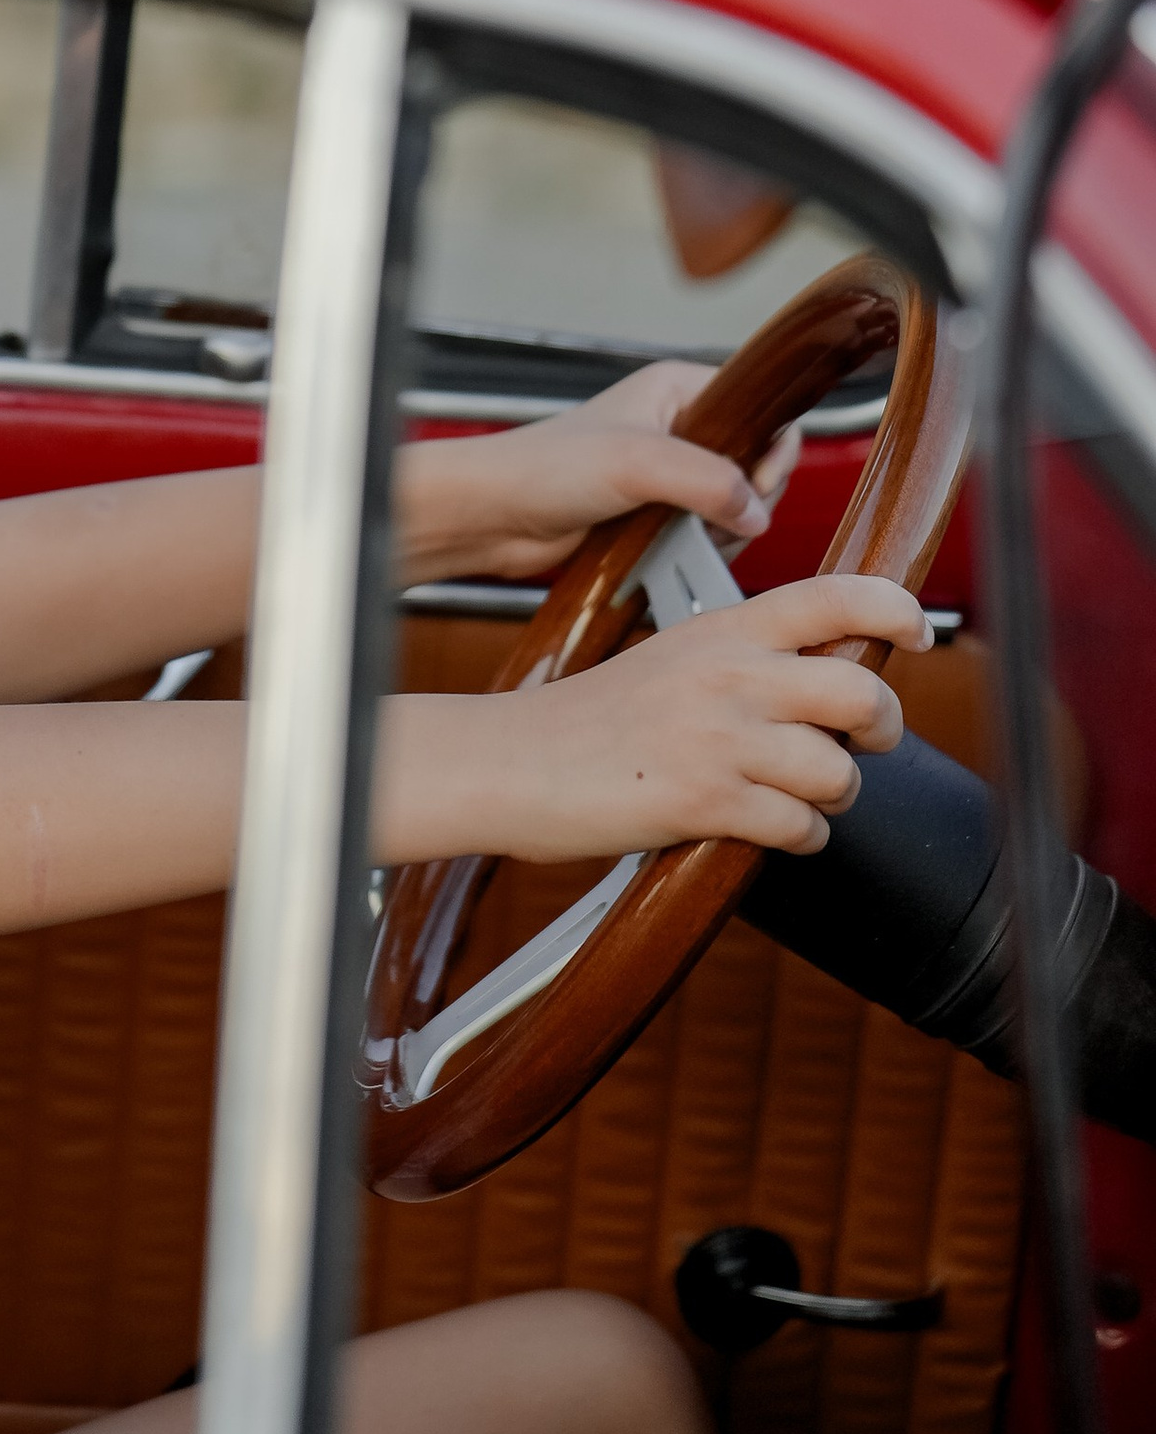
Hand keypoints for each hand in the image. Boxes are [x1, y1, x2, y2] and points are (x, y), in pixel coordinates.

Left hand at [392, 361, 797, 588]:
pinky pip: (702, 534)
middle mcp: (678, 427)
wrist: (495, 514)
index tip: (758, 485)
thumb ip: (708, 481)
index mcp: (678, 390)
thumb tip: (756, 512)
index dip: (771, 451)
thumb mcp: (636, 462)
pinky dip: (698, 548)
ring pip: (732, 506)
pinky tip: (671, 553)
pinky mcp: (653, 514)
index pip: (760, 411)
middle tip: (710, 518)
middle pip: (753, 465)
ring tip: (681, 536)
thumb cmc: (547, 467)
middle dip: (744, 500)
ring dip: (720, 530)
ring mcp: (667, 473)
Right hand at [482, 576, 924, 862]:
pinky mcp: (707, 801)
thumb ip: (745, 658)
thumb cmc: (591, 717)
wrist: (516, 760)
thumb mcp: (672, 656)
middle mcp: (728, 675)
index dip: (895, 608)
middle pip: (861, 694)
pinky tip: (768, 829)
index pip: (833, 596)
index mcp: (722, 629)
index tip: (916, 630)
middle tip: (867, 742)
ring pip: (838, 772)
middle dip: (883, 729)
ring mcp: (719, 739)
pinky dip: (799, 838)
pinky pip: (800, 828)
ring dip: (833, 797)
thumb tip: (825, 678)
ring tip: (800, 797)